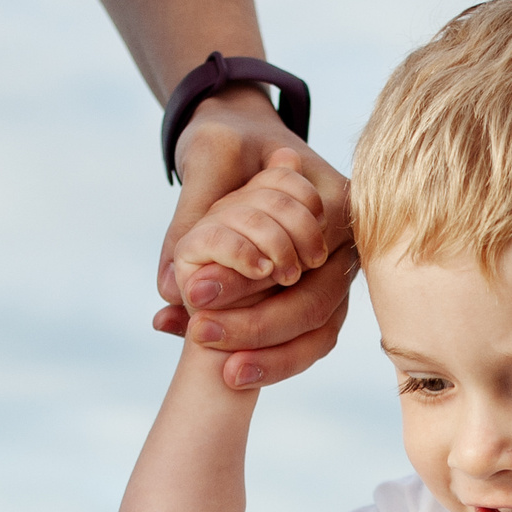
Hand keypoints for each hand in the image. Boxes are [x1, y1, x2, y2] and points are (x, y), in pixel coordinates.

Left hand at [158, 88, 355, 388]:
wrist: (242, 137)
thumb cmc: (230, 138)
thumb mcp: (208, 156)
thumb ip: (192, 216)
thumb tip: (166, 288)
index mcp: (337, 202)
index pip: (302, 256)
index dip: (248, 282)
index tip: (194, 293)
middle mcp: (345, 243)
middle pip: (315, 305)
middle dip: (256, 329)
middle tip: (199, 335)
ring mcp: (336, 274)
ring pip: (318, 334)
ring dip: (271, 358)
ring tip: (225, 374)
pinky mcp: (318, 296)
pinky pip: (307, 340)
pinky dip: (271, 358)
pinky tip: (229, 369)